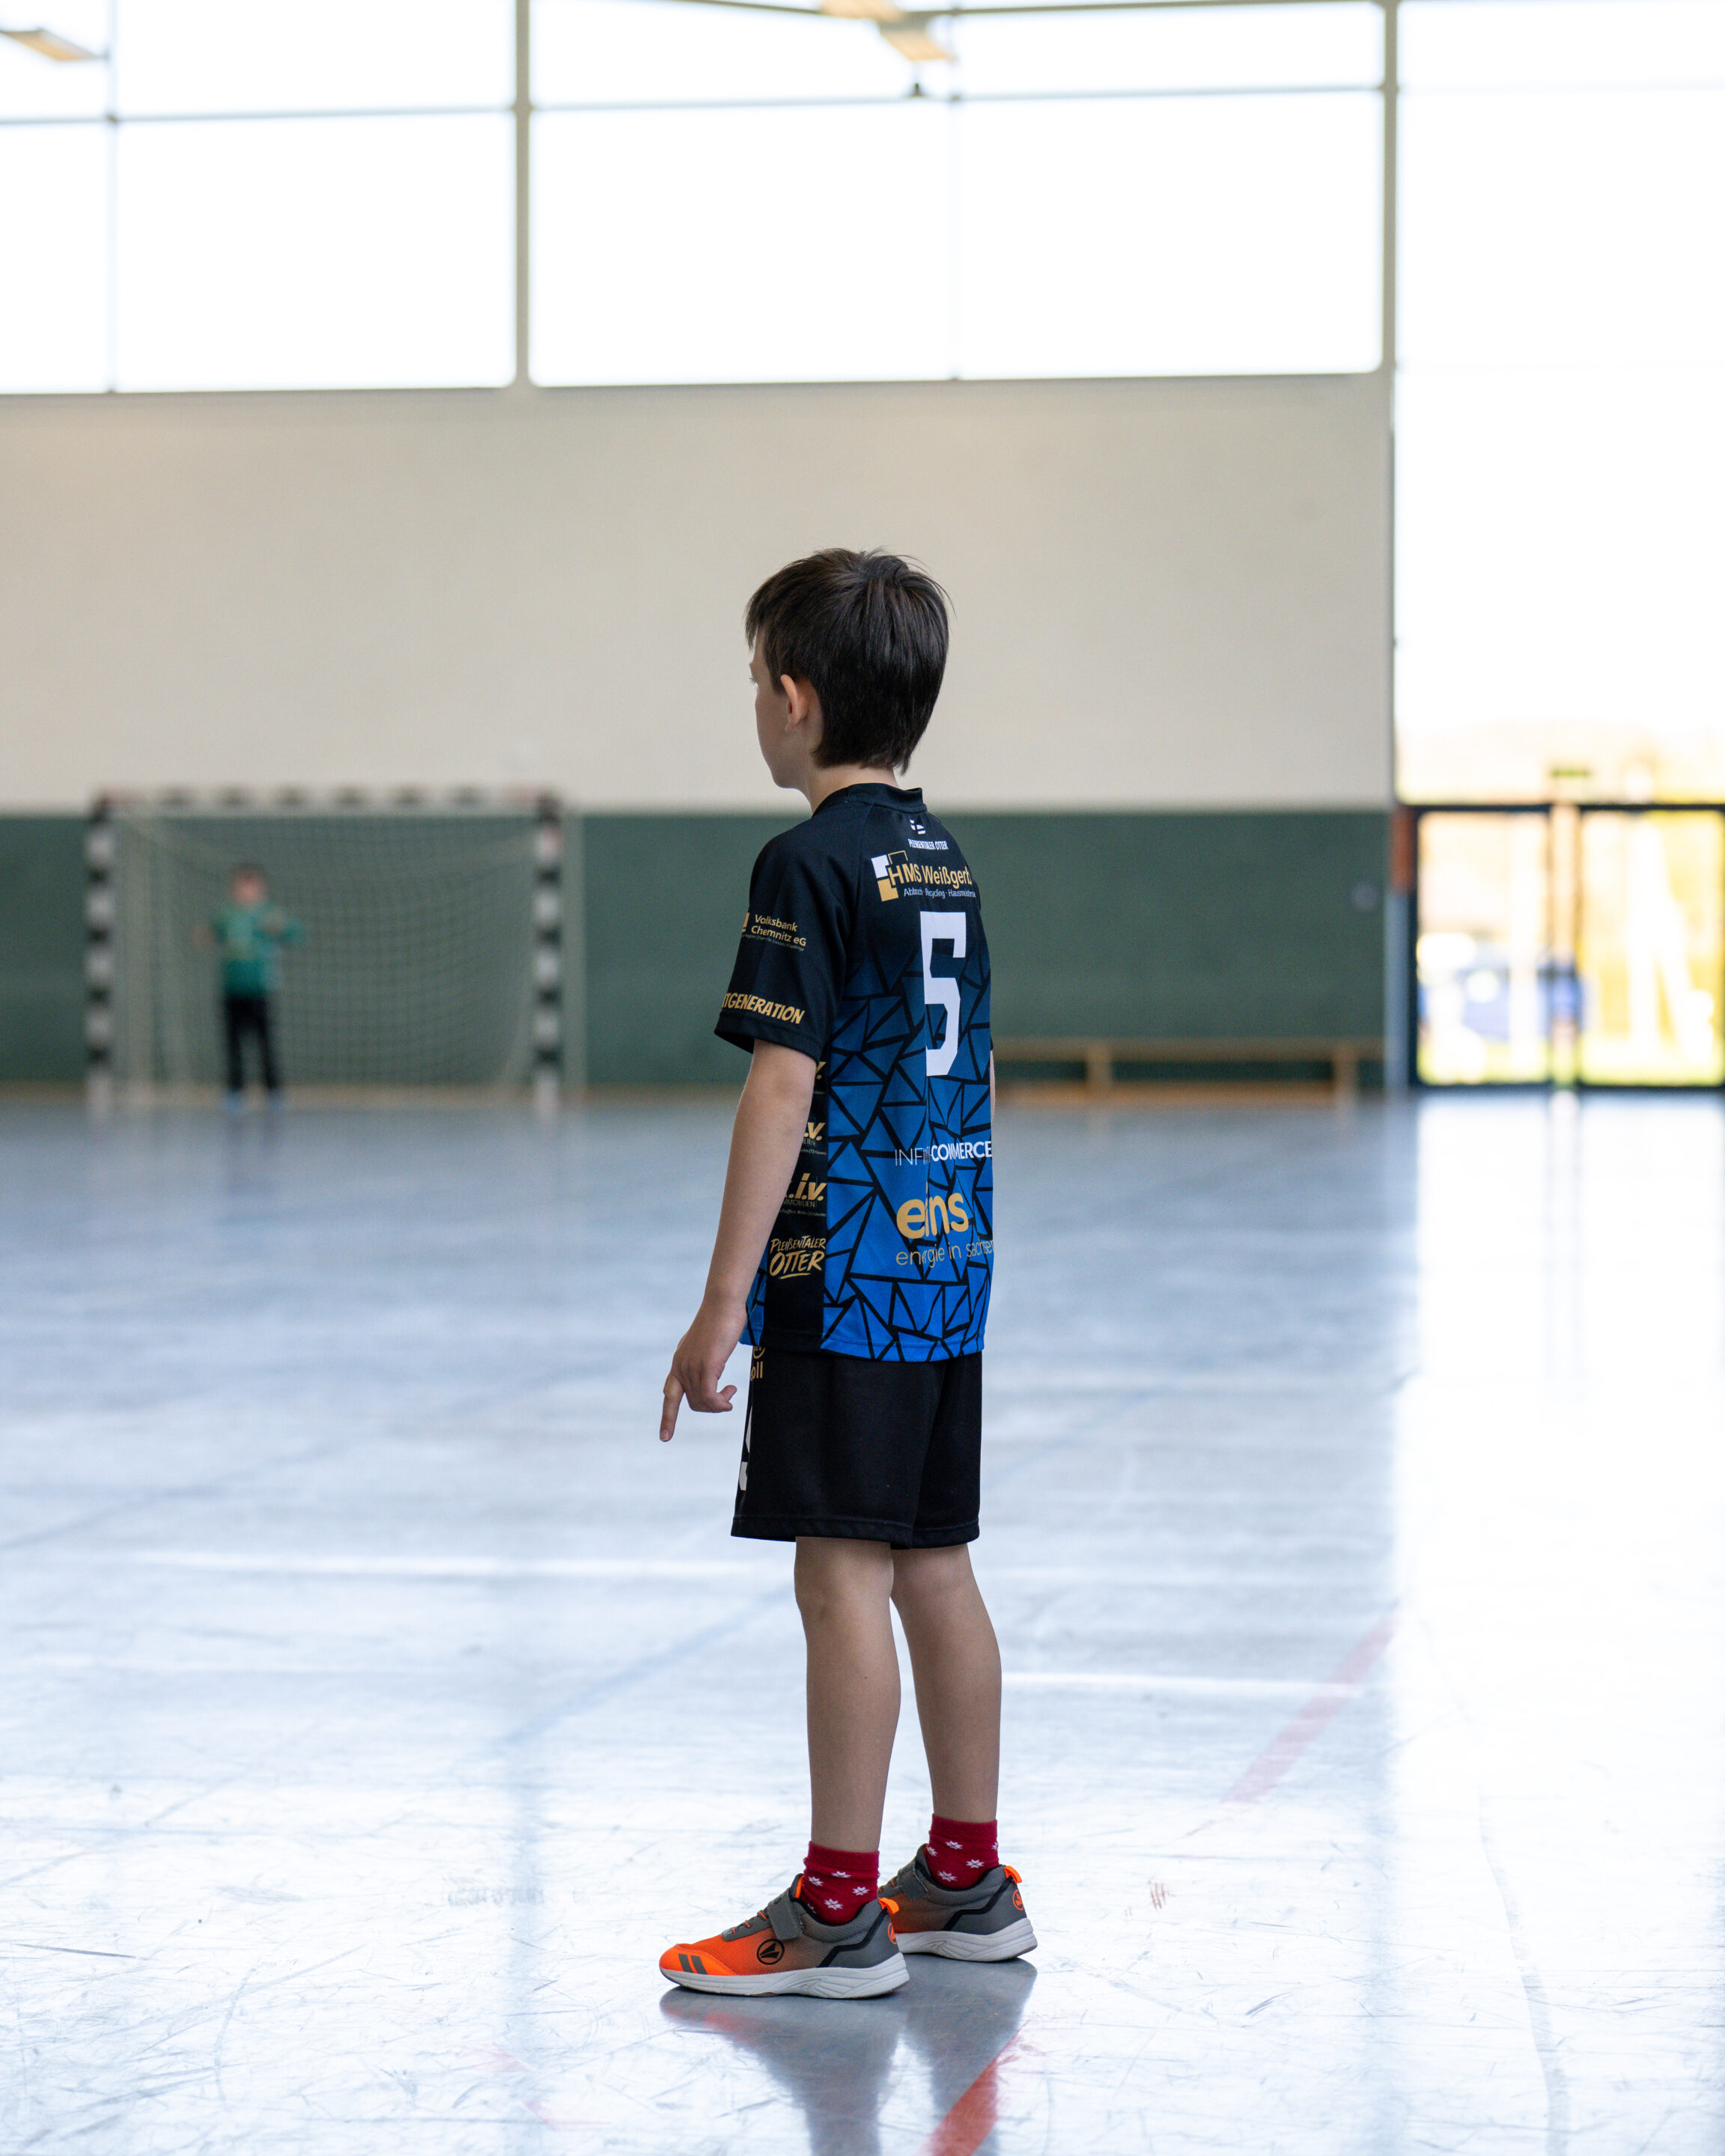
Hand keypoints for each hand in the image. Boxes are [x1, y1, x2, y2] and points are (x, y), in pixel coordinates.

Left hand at [660, 1293, 747, 1442]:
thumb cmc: (720, 1321)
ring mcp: (692, 1366)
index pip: (668, 1395)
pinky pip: (709, 1397)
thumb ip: (704, 1361)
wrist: (723, 1303)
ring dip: (719, 1403)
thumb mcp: (707, 1346)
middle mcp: (681, 1366)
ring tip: (730, 1391)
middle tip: (728, 1396)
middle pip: (691, 1403)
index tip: (665, 1437)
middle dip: (711, 1406)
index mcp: (679, 1362)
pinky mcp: (706, 1366)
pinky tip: (730, 1393)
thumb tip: (710, 1375)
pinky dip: (720, 1402)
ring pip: (701, 1402)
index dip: (667, 1418)